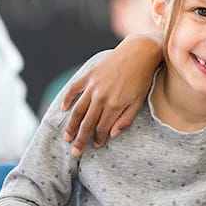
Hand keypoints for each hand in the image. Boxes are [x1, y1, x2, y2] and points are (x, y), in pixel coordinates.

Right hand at [62, 33, 161, 155]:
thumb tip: (111, 135)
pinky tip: (64, 109)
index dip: (97, 139)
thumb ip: (125, 120)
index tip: (94, 146)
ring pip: (78, 110)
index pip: (101, 128)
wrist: (138, 53)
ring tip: (66, 137)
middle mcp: (101, 97)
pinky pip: (74, 89)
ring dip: (71, 125)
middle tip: (75, 153)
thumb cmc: (141, 79)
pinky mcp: (89, 74)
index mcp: (115, 105)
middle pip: (87, 123)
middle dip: (80, 140)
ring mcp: (93, 85)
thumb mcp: (139, 102)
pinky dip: (68, 99)